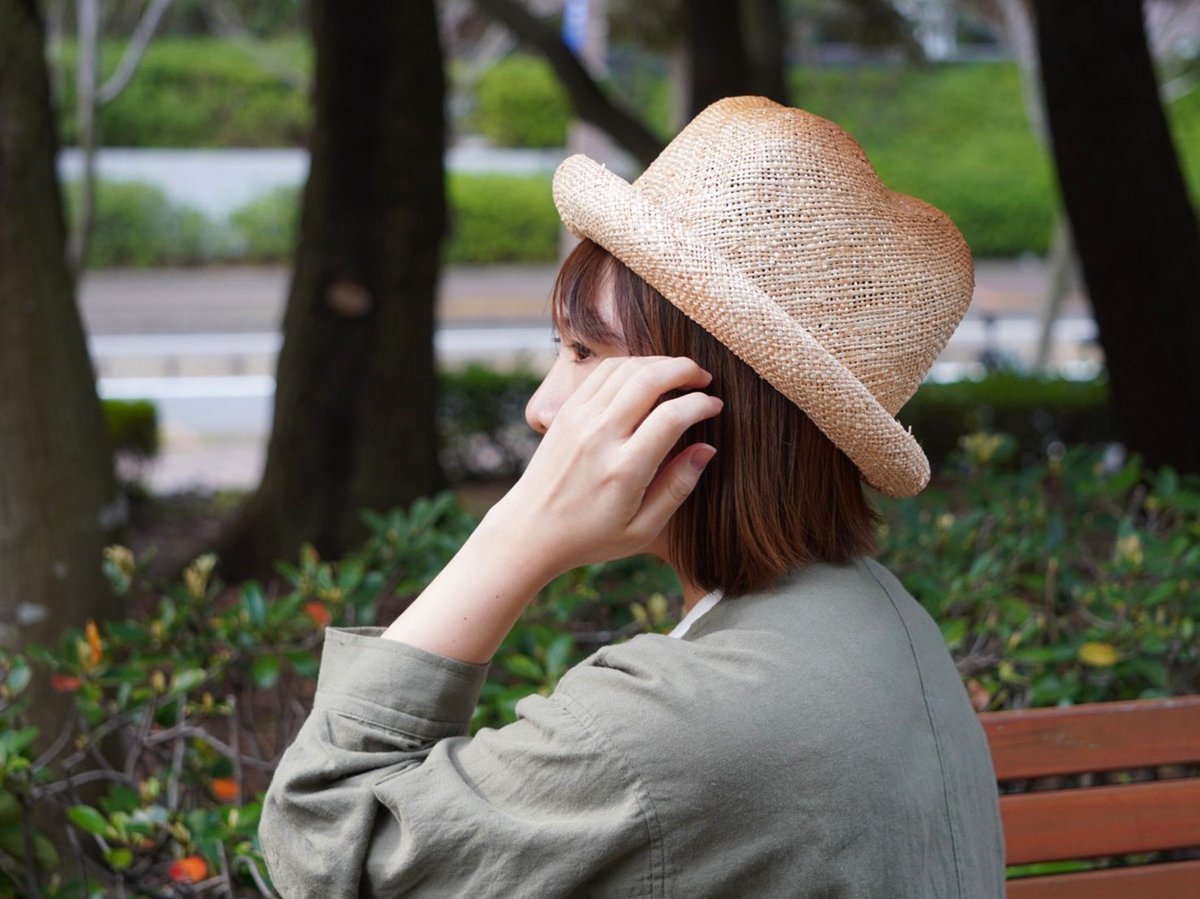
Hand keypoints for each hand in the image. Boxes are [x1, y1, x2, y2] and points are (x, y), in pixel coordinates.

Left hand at [491, 355, 722, 578]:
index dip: (701, 404)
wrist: (530, 530)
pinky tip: (647, 377)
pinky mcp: (567, 412)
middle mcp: (599, 436)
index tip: (715, 406)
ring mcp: (579, 419)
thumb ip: (677, 487)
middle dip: (685, 369)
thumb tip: (707, 448)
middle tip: (704, 378)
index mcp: (623, 470)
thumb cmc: (591, 537)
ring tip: (680, 375)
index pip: (671, 417)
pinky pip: (603, 372)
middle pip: (649, 379)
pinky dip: (631, 365)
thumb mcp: (643, 529)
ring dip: (659, 363)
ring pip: (626, 368)